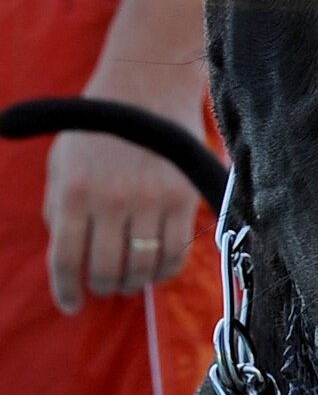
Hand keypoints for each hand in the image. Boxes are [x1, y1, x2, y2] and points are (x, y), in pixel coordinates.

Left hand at [43, 87, 204, 315]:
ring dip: (133, 283)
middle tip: (104, 287)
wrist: (146, 88)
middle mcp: (111, 200)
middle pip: (106, 271)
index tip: (71, 306)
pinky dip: (163, 272)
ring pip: (142, 269)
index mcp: (73, 191)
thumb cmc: (98, 129)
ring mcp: (150, 200)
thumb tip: (66, 256)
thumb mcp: (62, 161)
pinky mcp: (182, 199)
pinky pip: (175, 255)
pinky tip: (155, 269)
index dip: (66, 291)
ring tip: (129, 280)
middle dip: (102, 288)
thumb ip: (57, 207)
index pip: (65, 259)